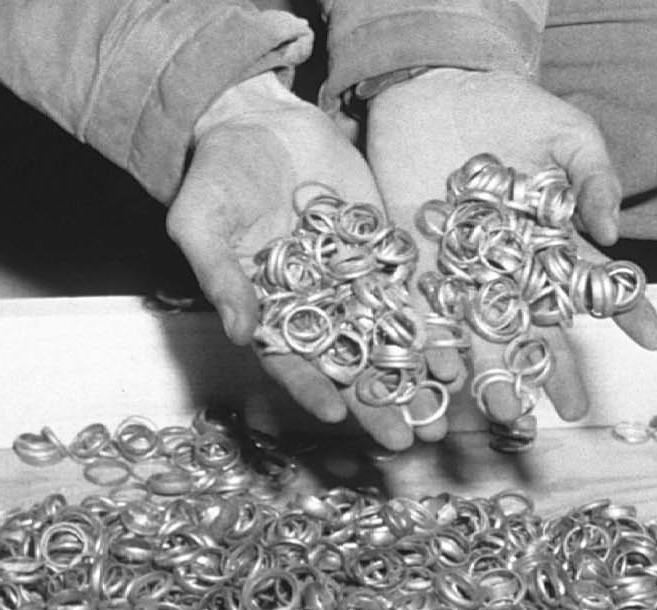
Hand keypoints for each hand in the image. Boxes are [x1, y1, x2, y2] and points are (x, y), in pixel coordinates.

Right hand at [169, 74, 417, 448]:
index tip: (338, 416)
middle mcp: (312, 307)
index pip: (291, 362)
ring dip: (414, 376)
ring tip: (442, 408)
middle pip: (348, 365)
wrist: (260, 121)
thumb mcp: (199, 221)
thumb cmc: (216, 175)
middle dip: (377, 404)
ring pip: (386, 339)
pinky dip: (432, 325)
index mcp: (267, 312)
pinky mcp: (381, 252)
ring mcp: (350, 282)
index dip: (313, 390)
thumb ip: (219, 276)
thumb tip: (237, 332)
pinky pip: (409, 295)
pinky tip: (457, 354)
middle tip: (406, 441)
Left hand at [366, 70, 656, 422]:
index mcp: (553, 245)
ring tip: (508, 413)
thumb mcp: (568, 134)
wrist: (437, 86)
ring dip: (494, 376)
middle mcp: (511, 271)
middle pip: (537, 329)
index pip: (595, 286)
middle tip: (571, 412)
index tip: (654, 341)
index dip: (626, 311)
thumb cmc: (512, 109)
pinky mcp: (417, 266)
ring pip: (483, 335)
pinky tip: (445, 377)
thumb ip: (595, 178)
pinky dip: (433, 345)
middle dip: (555, 372)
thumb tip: (613, 233)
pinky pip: (425, 314)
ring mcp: (464, 273)